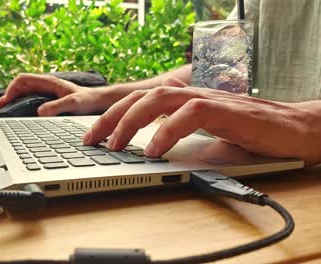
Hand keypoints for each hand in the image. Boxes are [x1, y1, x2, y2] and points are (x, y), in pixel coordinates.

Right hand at [0, 73, 111, 115]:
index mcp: (49, 82)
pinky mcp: (50, 102)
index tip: (6, 101)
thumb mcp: (74, 104)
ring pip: (24, 95)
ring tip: (3, 113)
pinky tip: (18, 117)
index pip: (23, 80)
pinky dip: (21, 108)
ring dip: (13, 102)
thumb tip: (39, 112)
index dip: (11, 89)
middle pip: (20, 88)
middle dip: (8, 97)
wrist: (100, 103)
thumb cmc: (89, 100)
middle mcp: (46, 86)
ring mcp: (47, 94)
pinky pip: (31, 102)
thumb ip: (57, 107)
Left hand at [83, 85, 320, 165]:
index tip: (92, 138)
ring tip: (115, 146)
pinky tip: (155, 150)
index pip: (138, 101)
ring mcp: (206, 99)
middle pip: (139, 97)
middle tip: (91, 142)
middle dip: (110, 118)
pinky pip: (190, 113)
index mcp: (182, 100)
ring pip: (158, 98)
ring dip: (131, 122)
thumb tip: (153, 128)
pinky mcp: (224, 109)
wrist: (293, 129)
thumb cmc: (248, 132)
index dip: (111, 117)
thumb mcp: (205, 131)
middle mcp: (189, 94)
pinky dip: (168, 130)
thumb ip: (180, 127)